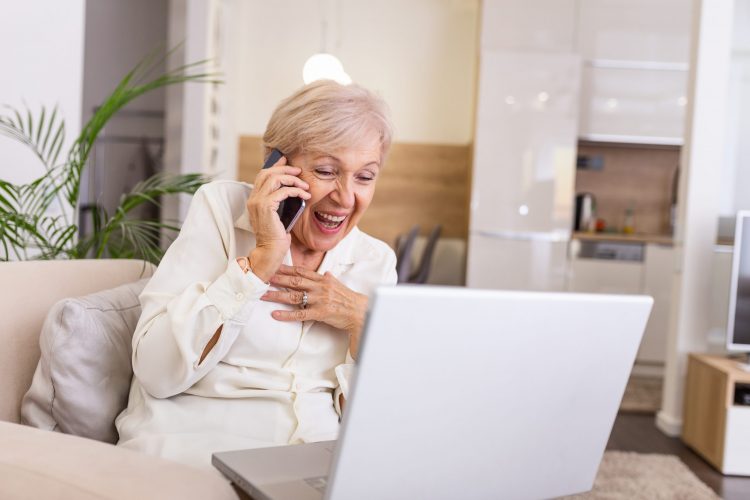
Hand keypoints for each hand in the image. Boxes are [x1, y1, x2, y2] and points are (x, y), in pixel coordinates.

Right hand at [246, 156, 310, 281]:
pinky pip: (283, 191)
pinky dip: (296, 190)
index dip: (275, 166)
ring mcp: (258, 202)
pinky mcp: (266, 207)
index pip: (262, 175)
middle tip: (299, 171)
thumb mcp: (277, 214)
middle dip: (285, 169)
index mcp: (254, 199)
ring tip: (305, 186)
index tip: (286, 160)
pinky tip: (305, 195)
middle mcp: (253, 198)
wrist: (270, 251)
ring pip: (275, 179)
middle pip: (268, 173)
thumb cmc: (276, 236)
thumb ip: (279, 201)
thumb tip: (290, 187)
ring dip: (293, 179)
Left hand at [261, 265, 367, 358]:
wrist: (360, 311)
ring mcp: (319, 300)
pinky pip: (300, 314)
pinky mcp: (320, 313)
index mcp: (323, 279)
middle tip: (263, 277)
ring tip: (264, 295)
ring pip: (294, 296)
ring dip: (277, 295)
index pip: (302, 271)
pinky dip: (286, 315)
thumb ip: (329, 279)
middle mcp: (320, 287)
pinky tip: (275, 315)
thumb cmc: (349, 299)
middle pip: (295, 281)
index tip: (275, 266)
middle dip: (278, 279)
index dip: (287, 268)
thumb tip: (325, 273)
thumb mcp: (338, 285)